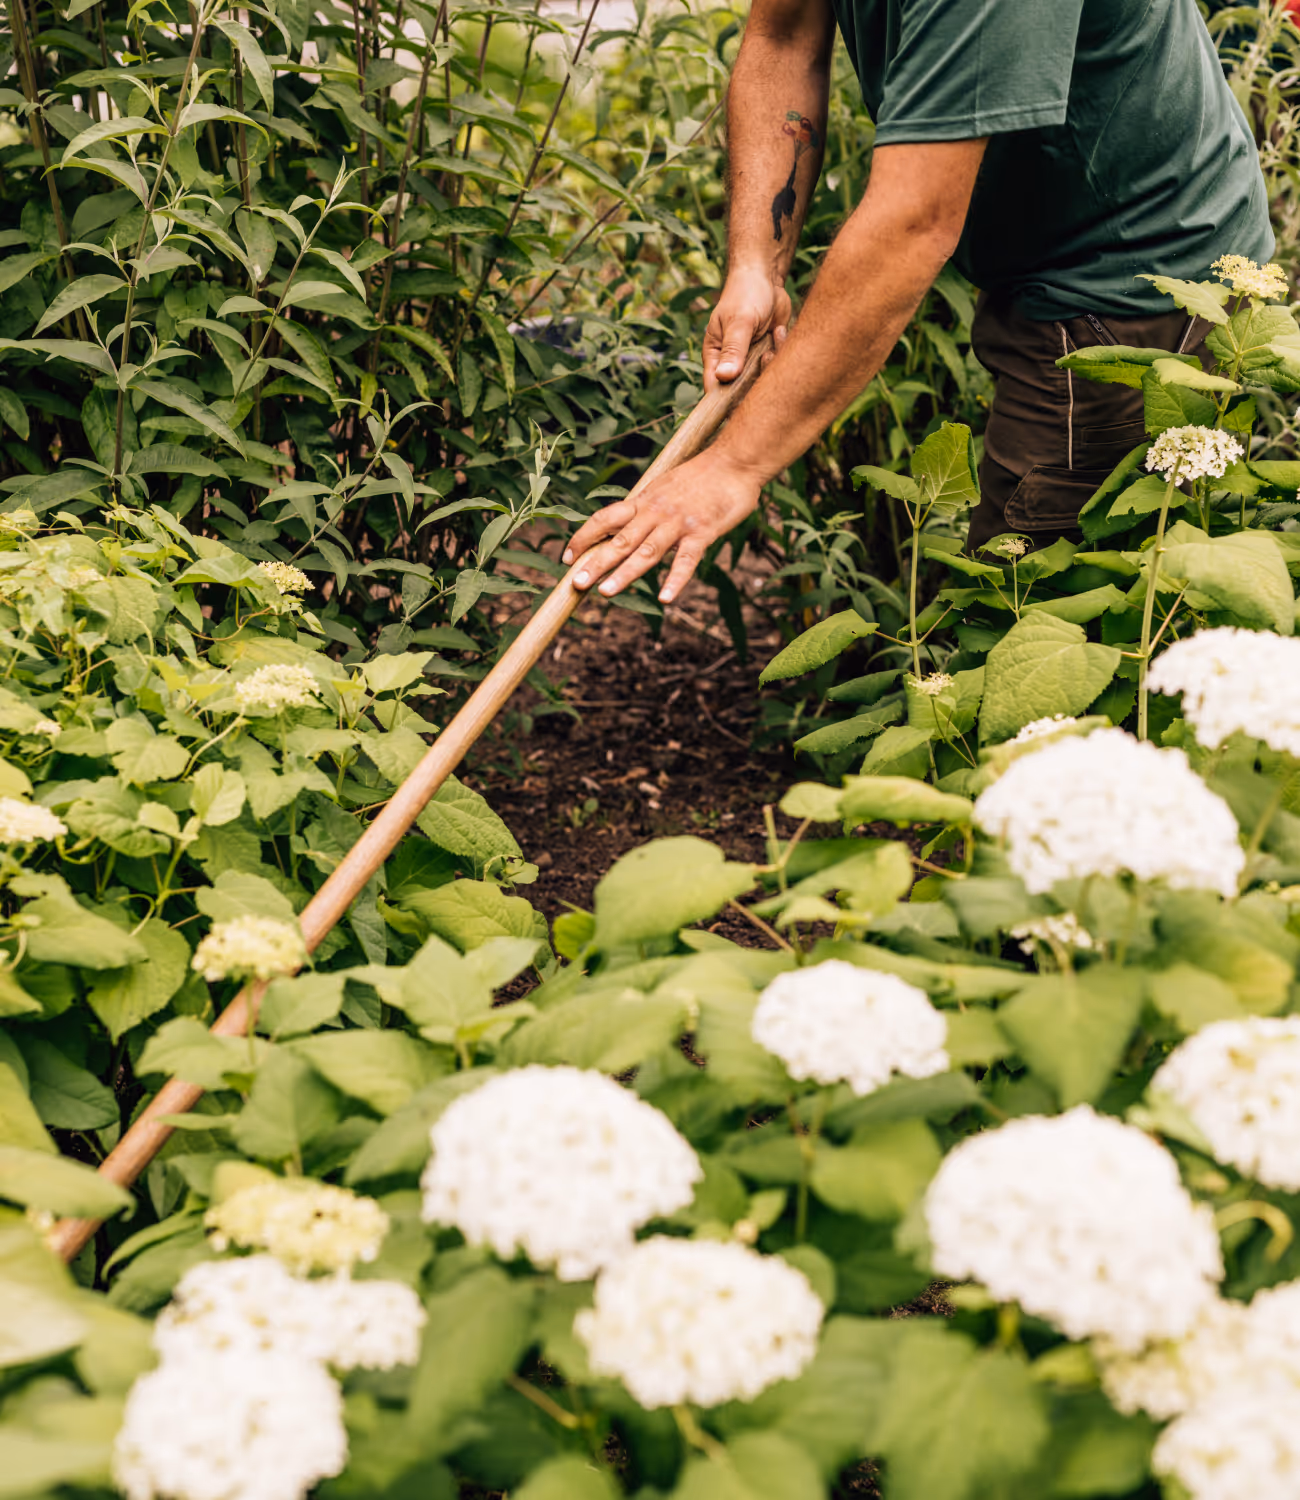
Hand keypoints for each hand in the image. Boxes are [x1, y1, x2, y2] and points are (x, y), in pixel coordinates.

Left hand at [562, 449, 763, 601]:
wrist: (734, 461)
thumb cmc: (701, 476)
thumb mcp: (664, 487)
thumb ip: (646, 508)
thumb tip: (627, 526)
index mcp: (643, 501)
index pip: (604, 519)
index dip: (583, 537)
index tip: (567, 557)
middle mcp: (655, 512)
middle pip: (620, 540)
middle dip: (596, 563)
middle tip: (576, 584)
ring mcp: (678, 523)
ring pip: (647, 552)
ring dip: (625, 573)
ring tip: (606, 592)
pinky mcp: (702, 533)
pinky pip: (686, 560)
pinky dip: (675, 580)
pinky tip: (665, 599)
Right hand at [703, 266, 790, 391]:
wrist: (766, 279)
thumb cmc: (745, 295)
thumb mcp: (739, 322)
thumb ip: (733, 350)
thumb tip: (724, 378)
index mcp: (715, 358)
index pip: (715, 390)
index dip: (726, 402)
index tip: (743, 399)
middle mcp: (732, 365)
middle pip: (742, 392)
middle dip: (758, 379)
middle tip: (766, 355)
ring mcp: (751, 363)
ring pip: (763, 381)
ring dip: (772, 361)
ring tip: (773, 335)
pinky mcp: (768, 357)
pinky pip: (777, 368)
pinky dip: (781, 351)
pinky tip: (779, 331)